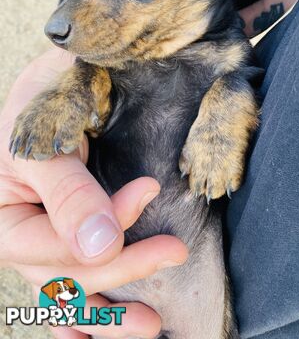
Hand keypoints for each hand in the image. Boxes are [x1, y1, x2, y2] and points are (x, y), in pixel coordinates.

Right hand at [0, 49, 187, 337]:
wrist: (45, 91)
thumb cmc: (35, 110)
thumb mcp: (42, 146)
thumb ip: (68, 194)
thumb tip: (101, 246)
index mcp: (4, 223)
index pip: (57, 241)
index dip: (106, 225)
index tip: (146, 191)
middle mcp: (21, 243)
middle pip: (69, 273)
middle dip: (124, 266)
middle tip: (173, 252)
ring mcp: (40, 246)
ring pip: (70, 292)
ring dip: (108, 313)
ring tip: (149, 327)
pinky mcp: (60, 240)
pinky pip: (67, 288)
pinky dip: (82, 315)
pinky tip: (92, 338)